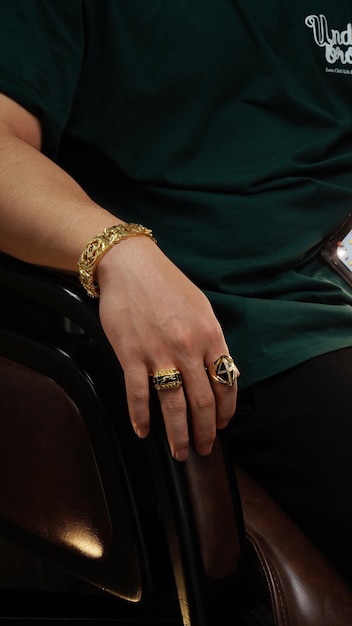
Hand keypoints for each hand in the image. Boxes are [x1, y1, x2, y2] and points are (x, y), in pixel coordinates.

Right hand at [97, 236, 237, 460]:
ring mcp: (159, 353)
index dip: (225, 411)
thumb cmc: (168, 284)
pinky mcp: (131, 355)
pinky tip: (143, 432)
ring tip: (180, 452)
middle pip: (203, 402)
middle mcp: (188, 348)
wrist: (130, 265)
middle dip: (205, 431)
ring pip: (173, 405)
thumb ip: (211, 340)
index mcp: (210, 335)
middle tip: (203, 448)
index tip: (221, 426)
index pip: (226, 384)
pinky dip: (141, 418)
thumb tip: (218, 371)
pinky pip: (138, 395)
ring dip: (178, 434)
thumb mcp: (201, 307)